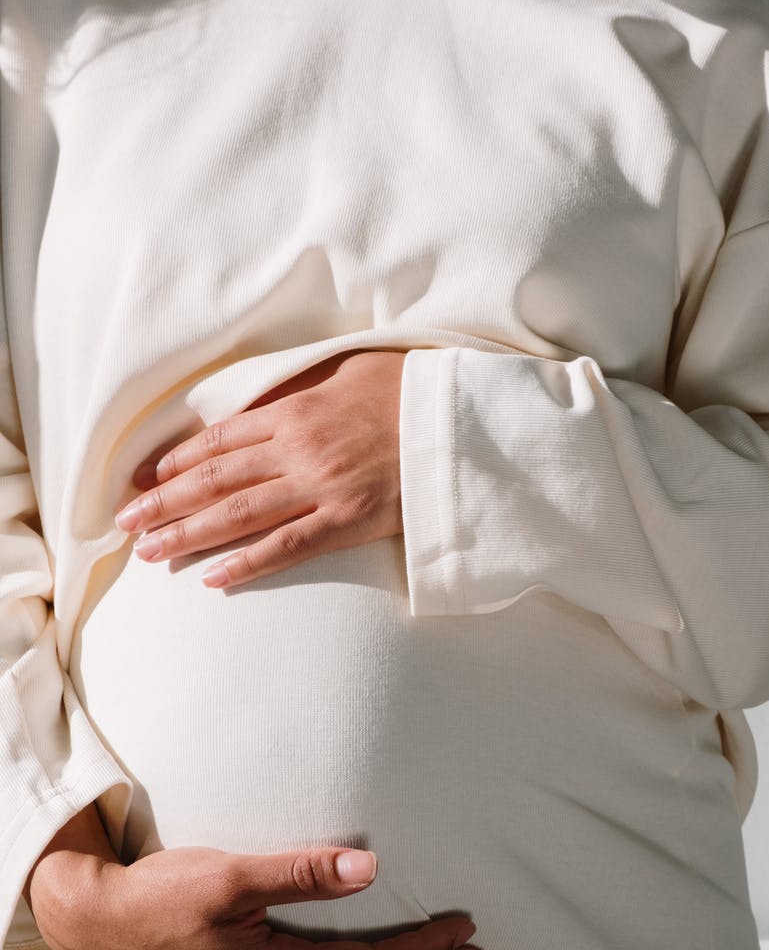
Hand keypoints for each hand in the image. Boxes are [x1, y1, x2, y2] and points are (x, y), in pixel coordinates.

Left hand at [113, 349, 406, 588]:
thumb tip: (259, 407)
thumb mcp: (347, 370)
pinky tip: (215, 579)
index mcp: (296, 409)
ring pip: (241, 514)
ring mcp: (323, 486)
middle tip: (126, 525)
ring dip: (191, 534)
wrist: (460, 420)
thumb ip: (299, 389)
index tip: (145, 480)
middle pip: (217, 479)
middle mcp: (299, 448)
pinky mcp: (349, 519)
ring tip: (152, 552)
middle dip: (166, 502)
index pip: (220, 438)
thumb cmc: (407, 389)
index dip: (177, 461)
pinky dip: (249, 564)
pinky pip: (289, 546)